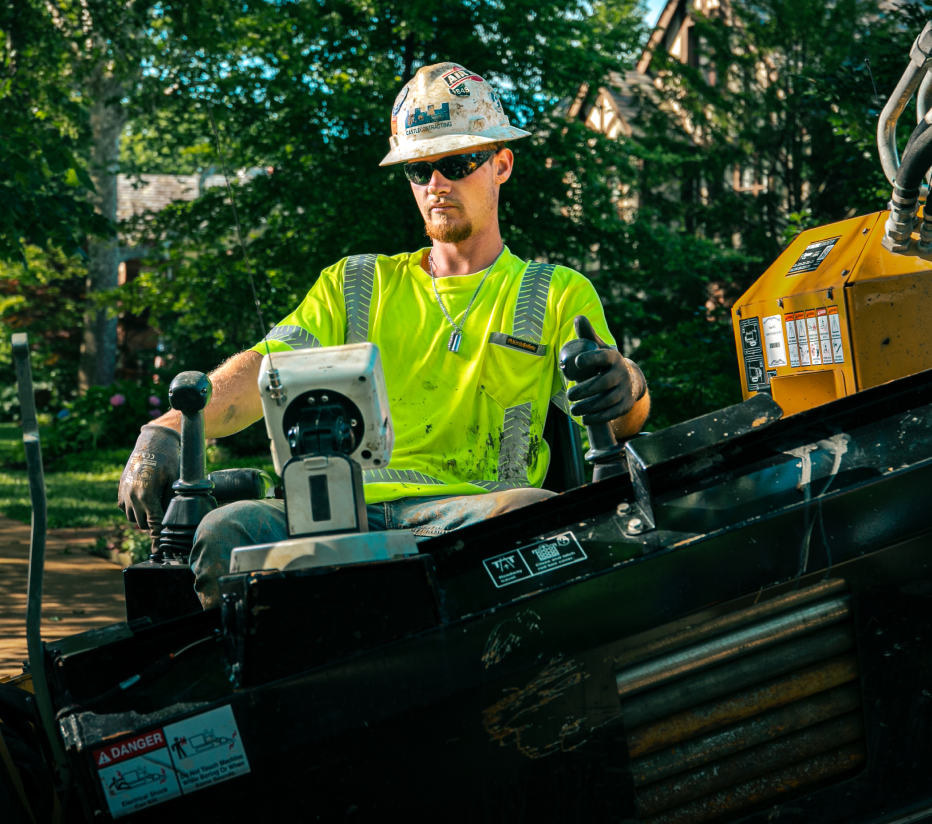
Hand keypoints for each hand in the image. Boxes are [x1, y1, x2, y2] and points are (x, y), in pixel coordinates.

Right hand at [118, 425, 180, 548]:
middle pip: (144, 524)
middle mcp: (132, 496)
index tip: (158, 551)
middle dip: (155, 523)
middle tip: (165, 515)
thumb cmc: (169, 460)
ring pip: (133, 518)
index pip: (154, 524)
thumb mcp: (176, 481)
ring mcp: (124, 493)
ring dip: (144, 517)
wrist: (152, 442)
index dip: (157, 538)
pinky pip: (125, 509)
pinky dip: (134, 509)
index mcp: (147, 495)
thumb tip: (173, 521)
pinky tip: (145, 500)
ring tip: (156, 504)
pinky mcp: (120, 489)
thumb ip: (172, 503)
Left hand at [565, 316, 646, 424]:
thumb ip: (587, 335)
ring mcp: (625, 390)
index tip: (576, 362)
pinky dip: (597, 417)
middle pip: (603, 383)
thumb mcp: (598, 347)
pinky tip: (584, 419)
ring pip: (606, 401)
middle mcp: (621, 373)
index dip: (591, 358)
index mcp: (613, 357)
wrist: (628, 380)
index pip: (603, 357)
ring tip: (572, 409)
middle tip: (569, 394)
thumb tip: (578, 318)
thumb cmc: (605, 362)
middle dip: (584, 390)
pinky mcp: (625, 405)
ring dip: (588, 407)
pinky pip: (611, 413)